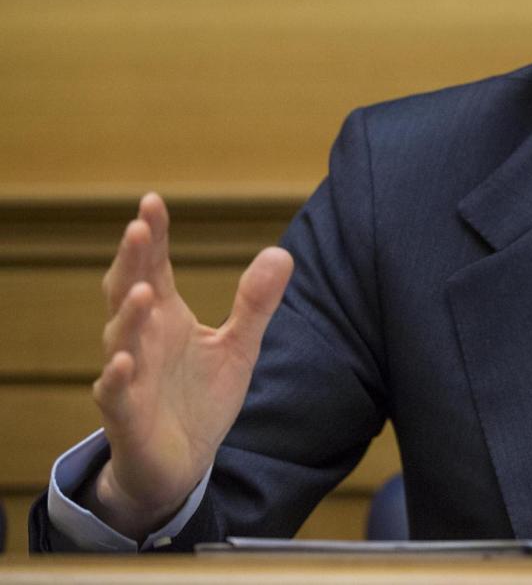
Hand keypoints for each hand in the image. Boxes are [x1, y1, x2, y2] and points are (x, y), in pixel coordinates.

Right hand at [88, 193, 292, 539]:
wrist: (182, 464)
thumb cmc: (201, 398)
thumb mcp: (239, 346)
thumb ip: (256, 302)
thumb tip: (281, 253)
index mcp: (165, 317)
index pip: (153, 267)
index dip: (152, 236)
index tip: (153, 201)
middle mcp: (141, 339)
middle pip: (129, 291)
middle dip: (132, 261)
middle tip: (140, 226)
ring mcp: (130, 376)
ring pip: (120, 339)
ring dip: (129, 315)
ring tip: (144, 290)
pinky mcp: (126, 415)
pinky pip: (115, 393)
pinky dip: (118, 377)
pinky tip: (124, 362)